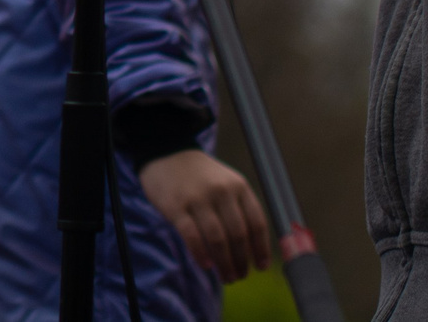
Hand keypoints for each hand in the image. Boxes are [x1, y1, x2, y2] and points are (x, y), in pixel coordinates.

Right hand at [137, 149, 272, 282]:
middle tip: (240, 276)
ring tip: (226, 277)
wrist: (166, 152)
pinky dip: (201, 254)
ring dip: (224, 263)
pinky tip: (206, 265)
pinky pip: (192, 236)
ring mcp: (198, 198)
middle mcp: (221, 191)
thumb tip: (254, 249)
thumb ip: (240, 209)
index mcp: (239, 186)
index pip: (257, 223)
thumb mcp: (227, 183)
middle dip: (242, 261)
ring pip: (218, 239)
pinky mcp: (176, 206)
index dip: (261, 248)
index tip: (261, 267)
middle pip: (238, 234)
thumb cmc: (201, 176)